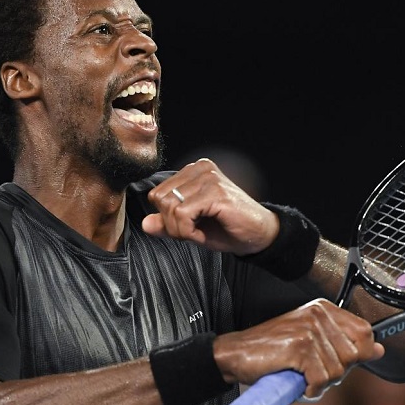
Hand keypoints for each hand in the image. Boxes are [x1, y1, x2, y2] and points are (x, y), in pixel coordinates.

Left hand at [142, 158, 277, 254]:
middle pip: (160, 200)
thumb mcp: (190, 227)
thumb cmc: (228, 228)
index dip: (167, 218)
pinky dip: (188, 231)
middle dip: (172, 225)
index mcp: (193, 171)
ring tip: (200, 233)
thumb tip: (145, 223)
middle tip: (193, 232)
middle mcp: (200, 169)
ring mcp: (209, 178)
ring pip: (170, 208)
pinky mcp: (216, 192)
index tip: (188, 227)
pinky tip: (203, 234)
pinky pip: (183, 214)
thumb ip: (167, 223)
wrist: (259, 235)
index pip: (157, 194)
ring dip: (181, 230)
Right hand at [212, 298, 384, 398]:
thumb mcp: (312, 342)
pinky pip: (321, 380)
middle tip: (311, 372)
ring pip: (337, 372)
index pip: (365, 332)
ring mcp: (309, 330)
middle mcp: (318, 315)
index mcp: (323, 309)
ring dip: (320, 383)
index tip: (339, 363)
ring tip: (300, 375)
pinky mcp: (299, 348)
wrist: (236, 354)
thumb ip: (345, 344)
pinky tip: (296, 382)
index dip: (359, 354)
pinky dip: (310, 389)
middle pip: (353, 356)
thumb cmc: (273, 352)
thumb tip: (380, 349)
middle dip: (335, 372)